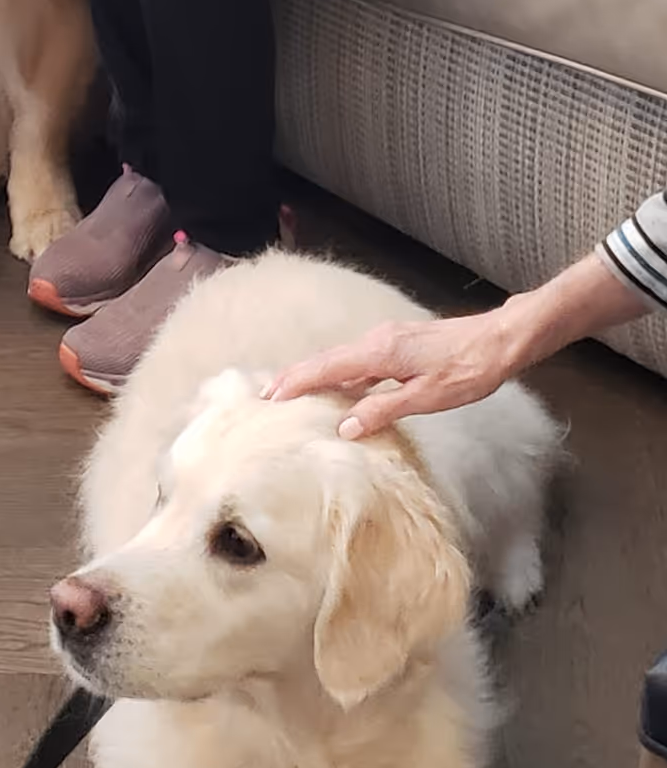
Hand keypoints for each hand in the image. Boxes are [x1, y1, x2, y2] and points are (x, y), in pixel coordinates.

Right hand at [264, 250, 648, 436]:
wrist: (501, 341)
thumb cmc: (468, 370)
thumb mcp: (427, 398)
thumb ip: (384, 409)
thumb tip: (345, 427)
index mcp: (380, 352)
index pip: (327, 368)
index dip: (297, 381)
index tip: (269, 396)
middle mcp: (377, 340)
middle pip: (327, 359)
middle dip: (296, 375)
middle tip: (267, 396)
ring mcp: (388, 339)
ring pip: (341, 358)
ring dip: (315, 374)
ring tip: (292, 393)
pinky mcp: (398, 344)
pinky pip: (357, 359)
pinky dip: (338, 372)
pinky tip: (337, 387)